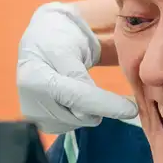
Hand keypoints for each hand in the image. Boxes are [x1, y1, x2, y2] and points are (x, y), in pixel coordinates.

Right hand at [17, 2, 137, 132]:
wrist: (41, 41)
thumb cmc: (58, 38)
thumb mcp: (70, 48)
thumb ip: (80, 77)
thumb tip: (95, 111)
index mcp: (35, 79)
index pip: (77, 97)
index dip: (107, 105)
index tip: (132, 110)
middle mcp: (29, 103)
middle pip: (80, 115)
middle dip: (100, 104)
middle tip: (103, 86)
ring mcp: (34, 117)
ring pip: (80, 122)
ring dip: (90, 108)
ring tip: (82, 85)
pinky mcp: (42, 125)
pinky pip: (74, 125)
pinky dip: (81, 112)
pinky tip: (75, 97)